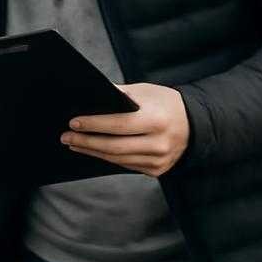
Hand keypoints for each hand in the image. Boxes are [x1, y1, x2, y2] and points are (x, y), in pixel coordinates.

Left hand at [59, 83, 189, 177]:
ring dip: (92, 152)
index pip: (118, 124)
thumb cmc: (165, 103)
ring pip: (118, 159)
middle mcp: (159, 143)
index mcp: (156, 120)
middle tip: (66, 137)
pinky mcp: (157, 170)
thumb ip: (118, 94)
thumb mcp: (145, 91)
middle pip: (114, 146)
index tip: (73, 122)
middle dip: (86, 142)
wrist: (196, 124)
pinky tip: (93, 151)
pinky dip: (107, 157)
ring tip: (74, 143)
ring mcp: (159, 160)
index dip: (94, 124)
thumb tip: (88, 95)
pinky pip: (126, 165)